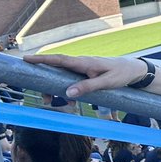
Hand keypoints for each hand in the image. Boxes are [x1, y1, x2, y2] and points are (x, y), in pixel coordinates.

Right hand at [25, 53, 144, 98]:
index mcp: (85, 62)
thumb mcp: (106, 82)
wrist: (134, 70)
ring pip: (63, 77)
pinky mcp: (86, 74)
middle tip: (42, 97)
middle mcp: (81, 63)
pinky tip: (71, 102)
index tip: (26, 59)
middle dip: (46, 81)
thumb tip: (68, 93)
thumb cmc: (121, 74)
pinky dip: (68, 91)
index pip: (60, 59)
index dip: (42, 59)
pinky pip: (72, 81)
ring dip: (56, 89)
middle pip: (57, 69)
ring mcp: (83, 68)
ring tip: (53, 102)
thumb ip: (88, 87)